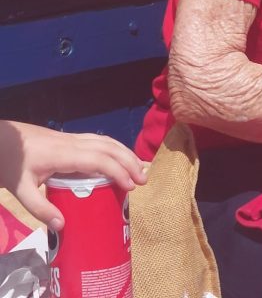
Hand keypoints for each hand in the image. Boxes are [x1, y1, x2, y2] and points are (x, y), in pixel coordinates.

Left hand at [0, 120, 146, 230]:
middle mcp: (73, 143)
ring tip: (139, 169)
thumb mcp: (21, 190)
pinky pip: (100, 140)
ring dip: (125, 153)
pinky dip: (115, 148)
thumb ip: (40, 208)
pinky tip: (120, 158)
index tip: (130, 186)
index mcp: (64, 155)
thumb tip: (63, 226)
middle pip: (109, 148)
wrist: (4, 139)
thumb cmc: (13, 164)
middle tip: (143, 181)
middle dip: (129, 162)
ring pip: (107, 141)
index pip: (98, 159)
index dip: (117, 171)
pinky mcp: (72, 138)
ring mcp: (73, 138)